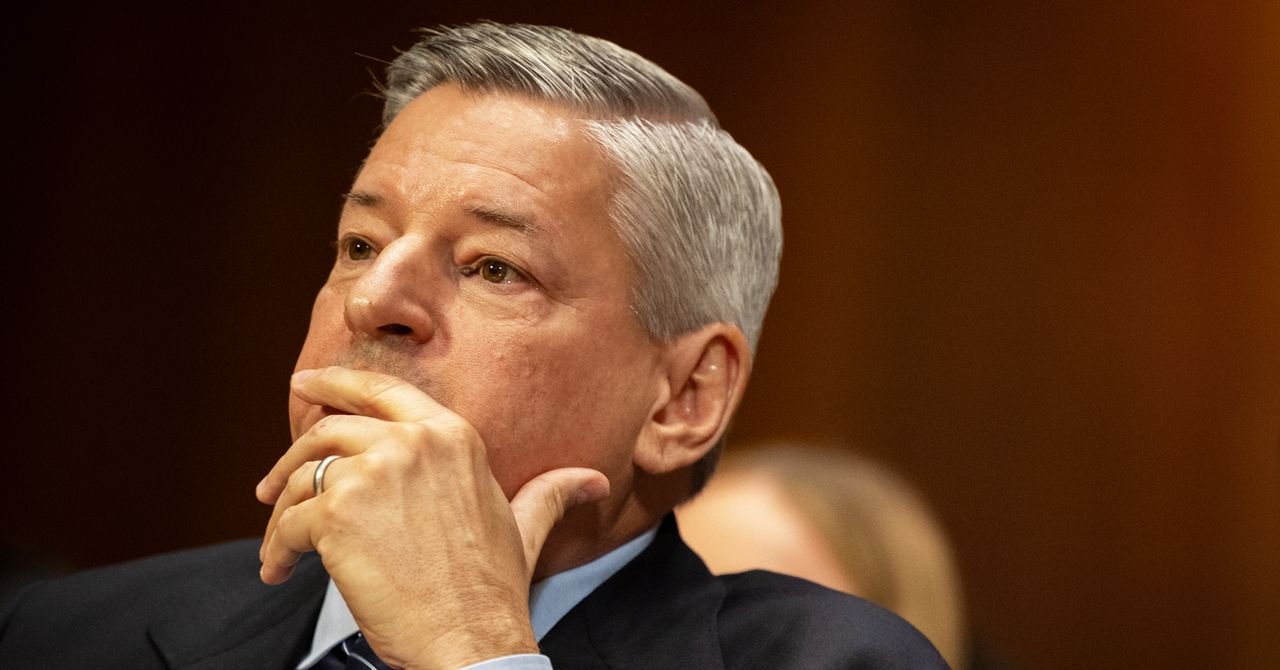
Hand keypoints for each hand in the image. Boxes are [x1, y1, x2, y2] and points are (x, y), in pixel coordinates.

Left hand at [255, 366, 609, 667]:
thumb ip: (549, 493)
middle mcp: (413, 442)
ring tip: (280, 544)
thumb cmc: (493, 590)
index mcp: (453, 435)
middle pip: (329, 430)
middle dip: (292, 458)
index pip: (382, 391)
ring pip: (302, 477)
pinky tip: (281, 570)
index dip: (336, 383)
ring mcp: (373, 474)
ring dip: (281, 513)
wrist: (472, 641)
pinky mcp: (338, 514)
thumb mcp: (524, 528)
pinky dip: (276, 549)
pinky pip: (288, 523)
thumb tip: (592, 481)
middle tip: (272, 487)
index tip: (305, 386)